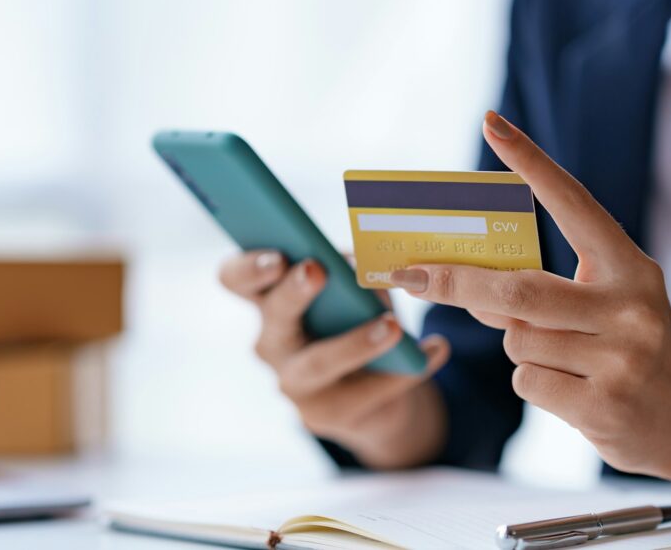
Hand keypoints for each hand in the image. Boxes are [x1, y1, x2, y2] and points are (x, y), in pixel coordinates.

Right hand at [218, 251, 450, 467]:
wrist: (379, 390)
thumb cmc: (358, 319)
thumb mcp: (357, 289)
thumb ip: (353, 272)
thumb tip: (363, 262)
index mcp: (270, 301)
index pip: (235, 279)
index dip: (248, 267)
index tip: (277, 254)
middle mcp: (272, 343)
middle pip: (272, 317)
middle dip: (293, 293)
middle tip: (316, 270)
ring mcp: (295, 384)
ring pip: (317, 364)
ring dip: (353, 343)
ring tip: (392, 326)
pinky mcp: (326, 415)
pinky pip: (367, 391)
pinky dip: (406, 371)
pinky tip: (435, 351)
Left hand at [389, 110, 670, 476]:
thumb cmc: (630, 345)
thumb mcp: (605, 303)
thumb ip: (542, 290)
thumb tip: (459, 284)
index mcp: (630, 267)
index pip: (575, 203)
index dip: (532, 162)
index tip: (493, 124)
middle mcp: (630, 307)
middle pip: (518, 289)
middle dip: (457, 282)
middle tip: (411, 274)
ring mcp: (620, 359)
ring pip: (517, 341)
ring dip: (520, 347)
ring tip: (568, 358)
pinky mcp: (603, 405)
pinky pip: (527, 381)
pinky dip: (534, 382)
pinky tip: (574, 390)